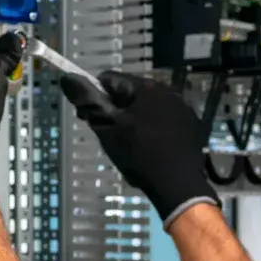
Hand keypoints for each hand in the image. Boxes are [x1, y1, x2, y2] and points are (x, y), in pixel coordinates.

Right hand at [60, 71, 218, 224]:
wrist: (178, 184)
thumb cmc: (139, 153)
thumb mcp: (107, 128)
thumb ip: (87, 101)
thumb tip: (67, 77)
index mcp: (146, 86)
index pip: (109, 79)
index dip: (93, 96)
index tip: (88, 117)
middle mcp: (168, 90)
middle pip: (130, 93)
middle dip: (115, 110)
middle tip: (109, 135)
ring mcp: (183, 108)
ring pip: (147, 108)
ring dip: (135, 120)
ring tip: (130, 145)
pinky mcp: (192, 126)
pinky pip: (165, 121)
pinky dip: (154, 129)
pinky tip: (151, 149)